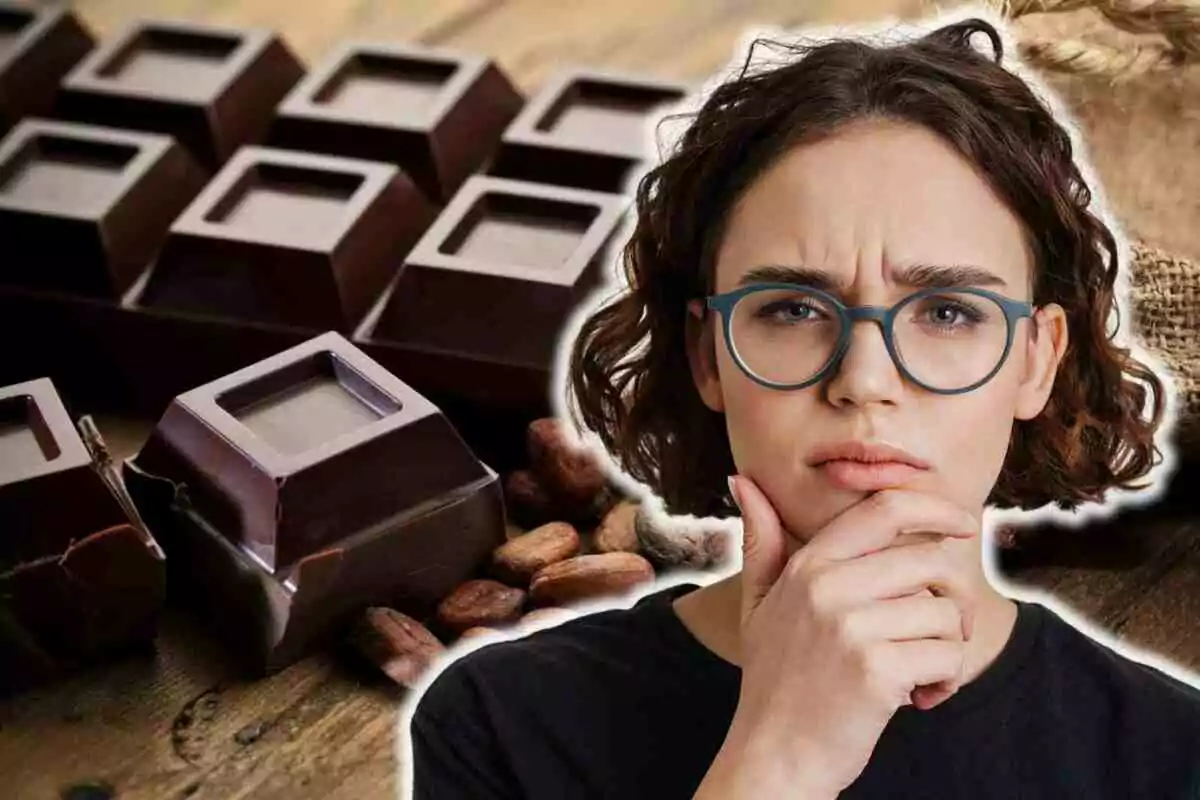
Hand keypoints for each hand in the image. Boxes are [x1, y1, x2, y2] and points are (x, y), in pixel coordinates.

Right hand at [695, 477, 979, 798]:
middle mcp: (828, 587)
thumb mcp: (757, 603)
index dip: (935, 508)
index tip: (962, 524)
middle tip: (938, 631)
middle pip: (931, 561)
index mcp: (809, 565)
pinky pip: (947, 655)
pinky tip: (918, 696)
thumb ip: (761, 542)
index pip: (884, 511)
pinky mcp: (877, 670)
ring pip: (946, 611)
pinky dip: (946, 680)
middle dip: (954, 597)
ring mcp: (851, 627)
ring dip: (947, 646)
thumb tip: (743, 480)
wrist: (774, 755)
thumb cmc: (774, 679)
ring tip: (916, 671)